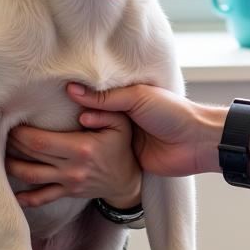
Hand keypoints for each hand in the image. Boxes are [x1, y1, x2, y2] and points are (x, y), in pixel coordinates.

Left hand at [5, 110, 141, 209]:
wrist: (127, 180)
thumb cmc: (121, 147)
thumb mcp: (120, 123)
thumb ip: (102, 108)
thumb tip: (77, 97)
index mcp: (81, 148)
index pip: (41, 141)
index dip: (22, 133)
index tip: (11, 120)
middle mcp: (71, 168)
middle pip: (31, 156)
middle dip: (12, 144)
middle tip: (0, 131)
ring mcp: (67, 183)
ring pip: (31, 177)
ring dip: (11, 167)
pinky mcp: (66, 192)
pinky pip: (42, 198)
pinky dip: (24, 198)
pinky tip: (10, 193)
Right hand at [68, 82, 223, 177]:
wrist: (195, 142)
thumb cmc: (172, 113)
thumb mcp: (138, 98)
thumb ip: (107, 97)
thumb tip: (73, 90)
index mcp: (127, 98)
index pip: (96, 97)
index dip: (79, 97)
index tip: (56, 98)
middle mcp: (123, 117)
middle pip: (92, 117)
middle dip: (76, 120)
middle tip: (53, 122)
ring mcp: (123, 139)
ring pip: (94, 138)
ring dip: (80, 139)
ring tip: (58, 138)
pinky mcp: (125, 159)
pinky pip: (102, 156)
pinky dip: (89, 155)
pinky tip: (70, 155)